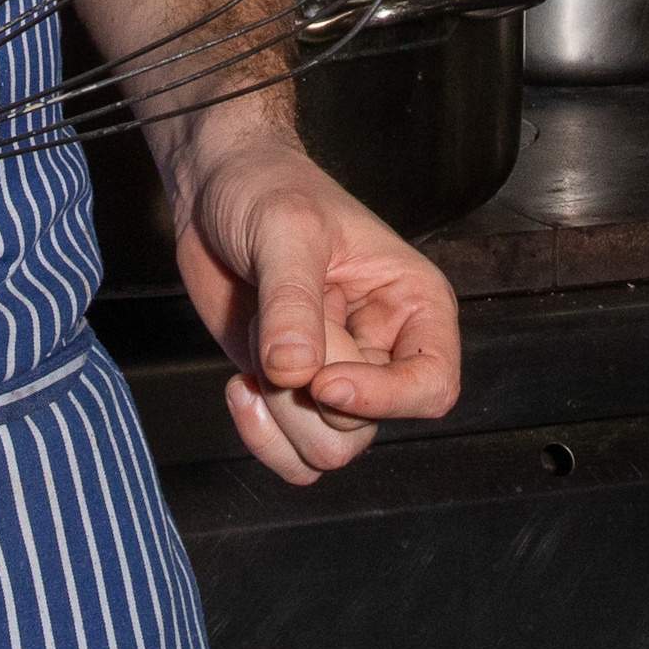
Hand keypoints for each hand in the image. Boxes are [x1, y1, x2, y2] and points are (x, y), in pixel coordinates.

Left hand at [169, 124, 461, 485]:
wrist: (216, 191)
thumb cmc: (268, 189)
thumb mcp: (286, 230)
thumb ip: (293, 302)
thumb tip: (296, 373)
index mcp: (414, 305)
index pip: (432, 386)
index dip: (383, 398)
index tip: (323, 383)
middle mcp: (384, 351)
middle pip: (363, 426)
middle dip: (304, 390)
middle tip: (271, 323)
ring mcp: (337, 378)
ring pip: (327, 450)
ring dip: (279, 411)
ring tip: (258, 340)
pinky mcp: (293, 395)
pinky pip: (293, 458)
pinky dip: (261, 436)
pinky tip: (239, 385)